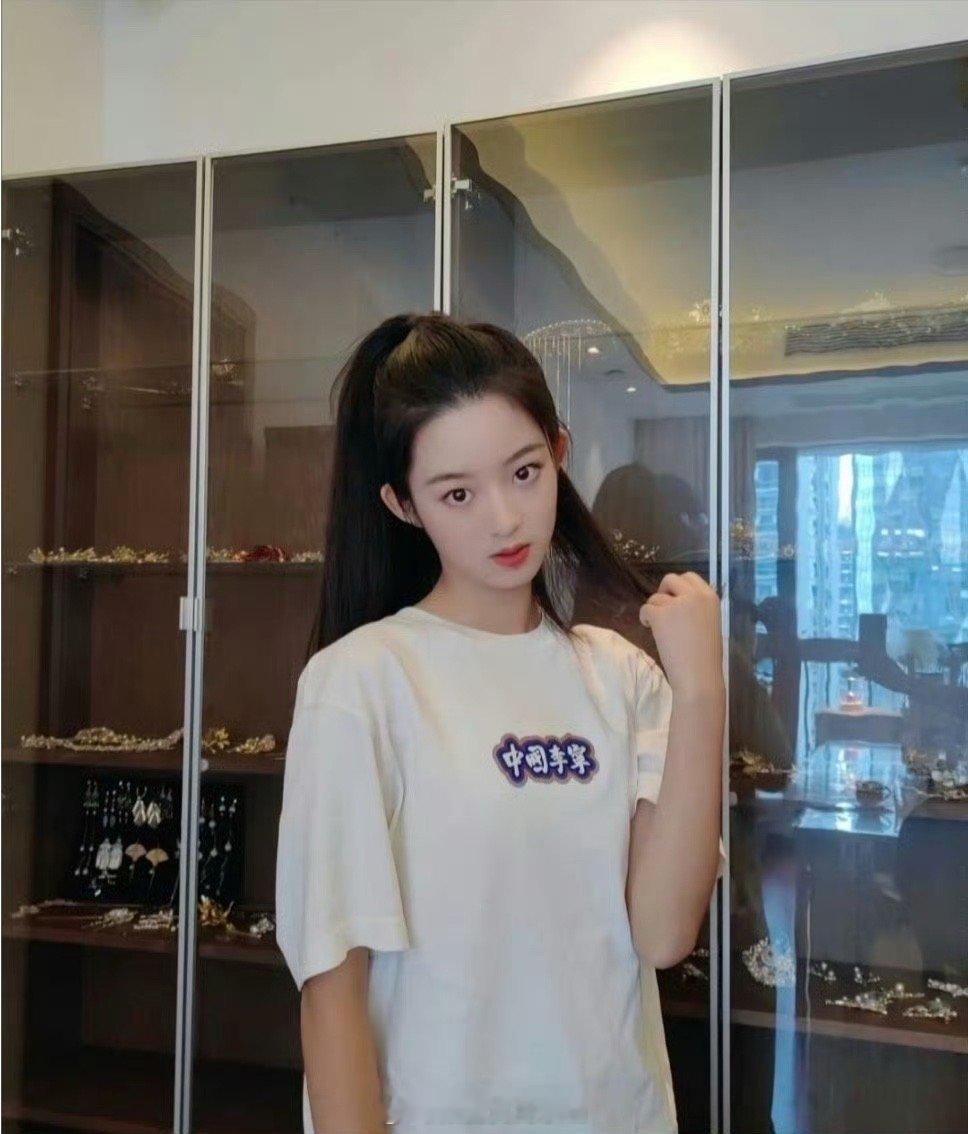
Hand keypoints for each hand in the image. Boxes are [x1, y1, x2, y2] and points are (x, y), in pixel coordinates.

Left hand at [638, 571, 723, 698]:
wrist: (699, 676)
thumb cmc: (707, 657)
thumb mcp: (710, 623)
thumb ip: (697, 608)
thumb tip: (679, 601)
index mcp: (710, 597)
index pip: (690, 577)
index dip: (679, 587)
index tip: (674, 599)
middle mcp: (694, 595)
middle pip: (671, 579)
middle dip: (663, 591)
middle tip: (662, 608)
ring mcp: (677, 604)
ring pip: (656, 597)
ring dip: (654, 610)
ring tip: (660, 629)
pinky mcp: (661, 615)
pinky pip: (646, 609)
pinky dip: (645, 618)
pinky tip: (650, 629)